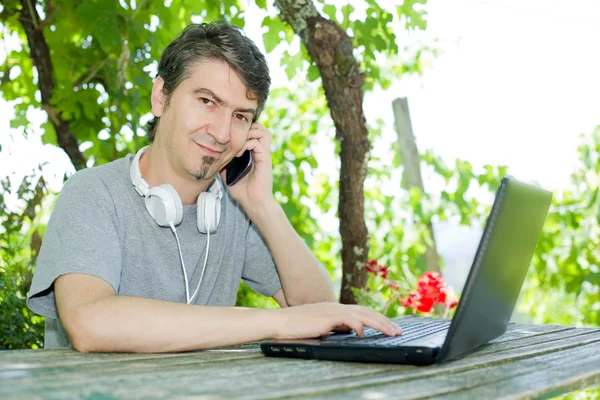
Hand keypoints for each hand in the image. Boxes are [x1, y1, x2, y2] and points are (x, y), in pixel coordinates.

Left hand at [220, 122, 272, 214]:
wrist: (252, 202)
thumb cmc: (242, 191)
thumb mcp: (227, 173)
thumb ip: (224, 162)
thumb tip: (213, 154)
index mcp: (254, 153)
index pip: (254, 132)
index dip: (244, 130)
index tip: (230, 137)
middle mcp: (261, 152)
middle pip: (261, 128)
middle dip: (247, 128)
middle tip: (235, 137)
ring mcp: (264, 155)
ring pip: (263, 131)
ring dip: (249, 134)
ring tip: (238, 144)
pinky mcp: (265, 159)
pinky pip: (257, 143)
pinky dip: (246, 144)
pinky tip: (238, 154)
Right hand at [271, 302, 402, 339]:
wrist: (279, 322)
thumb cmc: (296, 327)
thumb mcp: (320, 326)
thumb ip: (334, 327)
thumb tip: (349, 332)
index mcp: (335, 308)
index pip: (362, 311)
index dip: (377, 318)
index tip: (389, 326)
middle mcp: (336, 306)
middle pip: (366, 312)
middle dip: (384, 321)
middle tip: (398, 330)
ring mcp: (332, 311)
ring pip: (363, 315)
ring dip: (380, 324)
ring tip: (392, 333)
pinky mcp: (327, 317)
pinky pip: (348, 319)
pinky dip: (359, 326)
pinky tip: (364, 334)